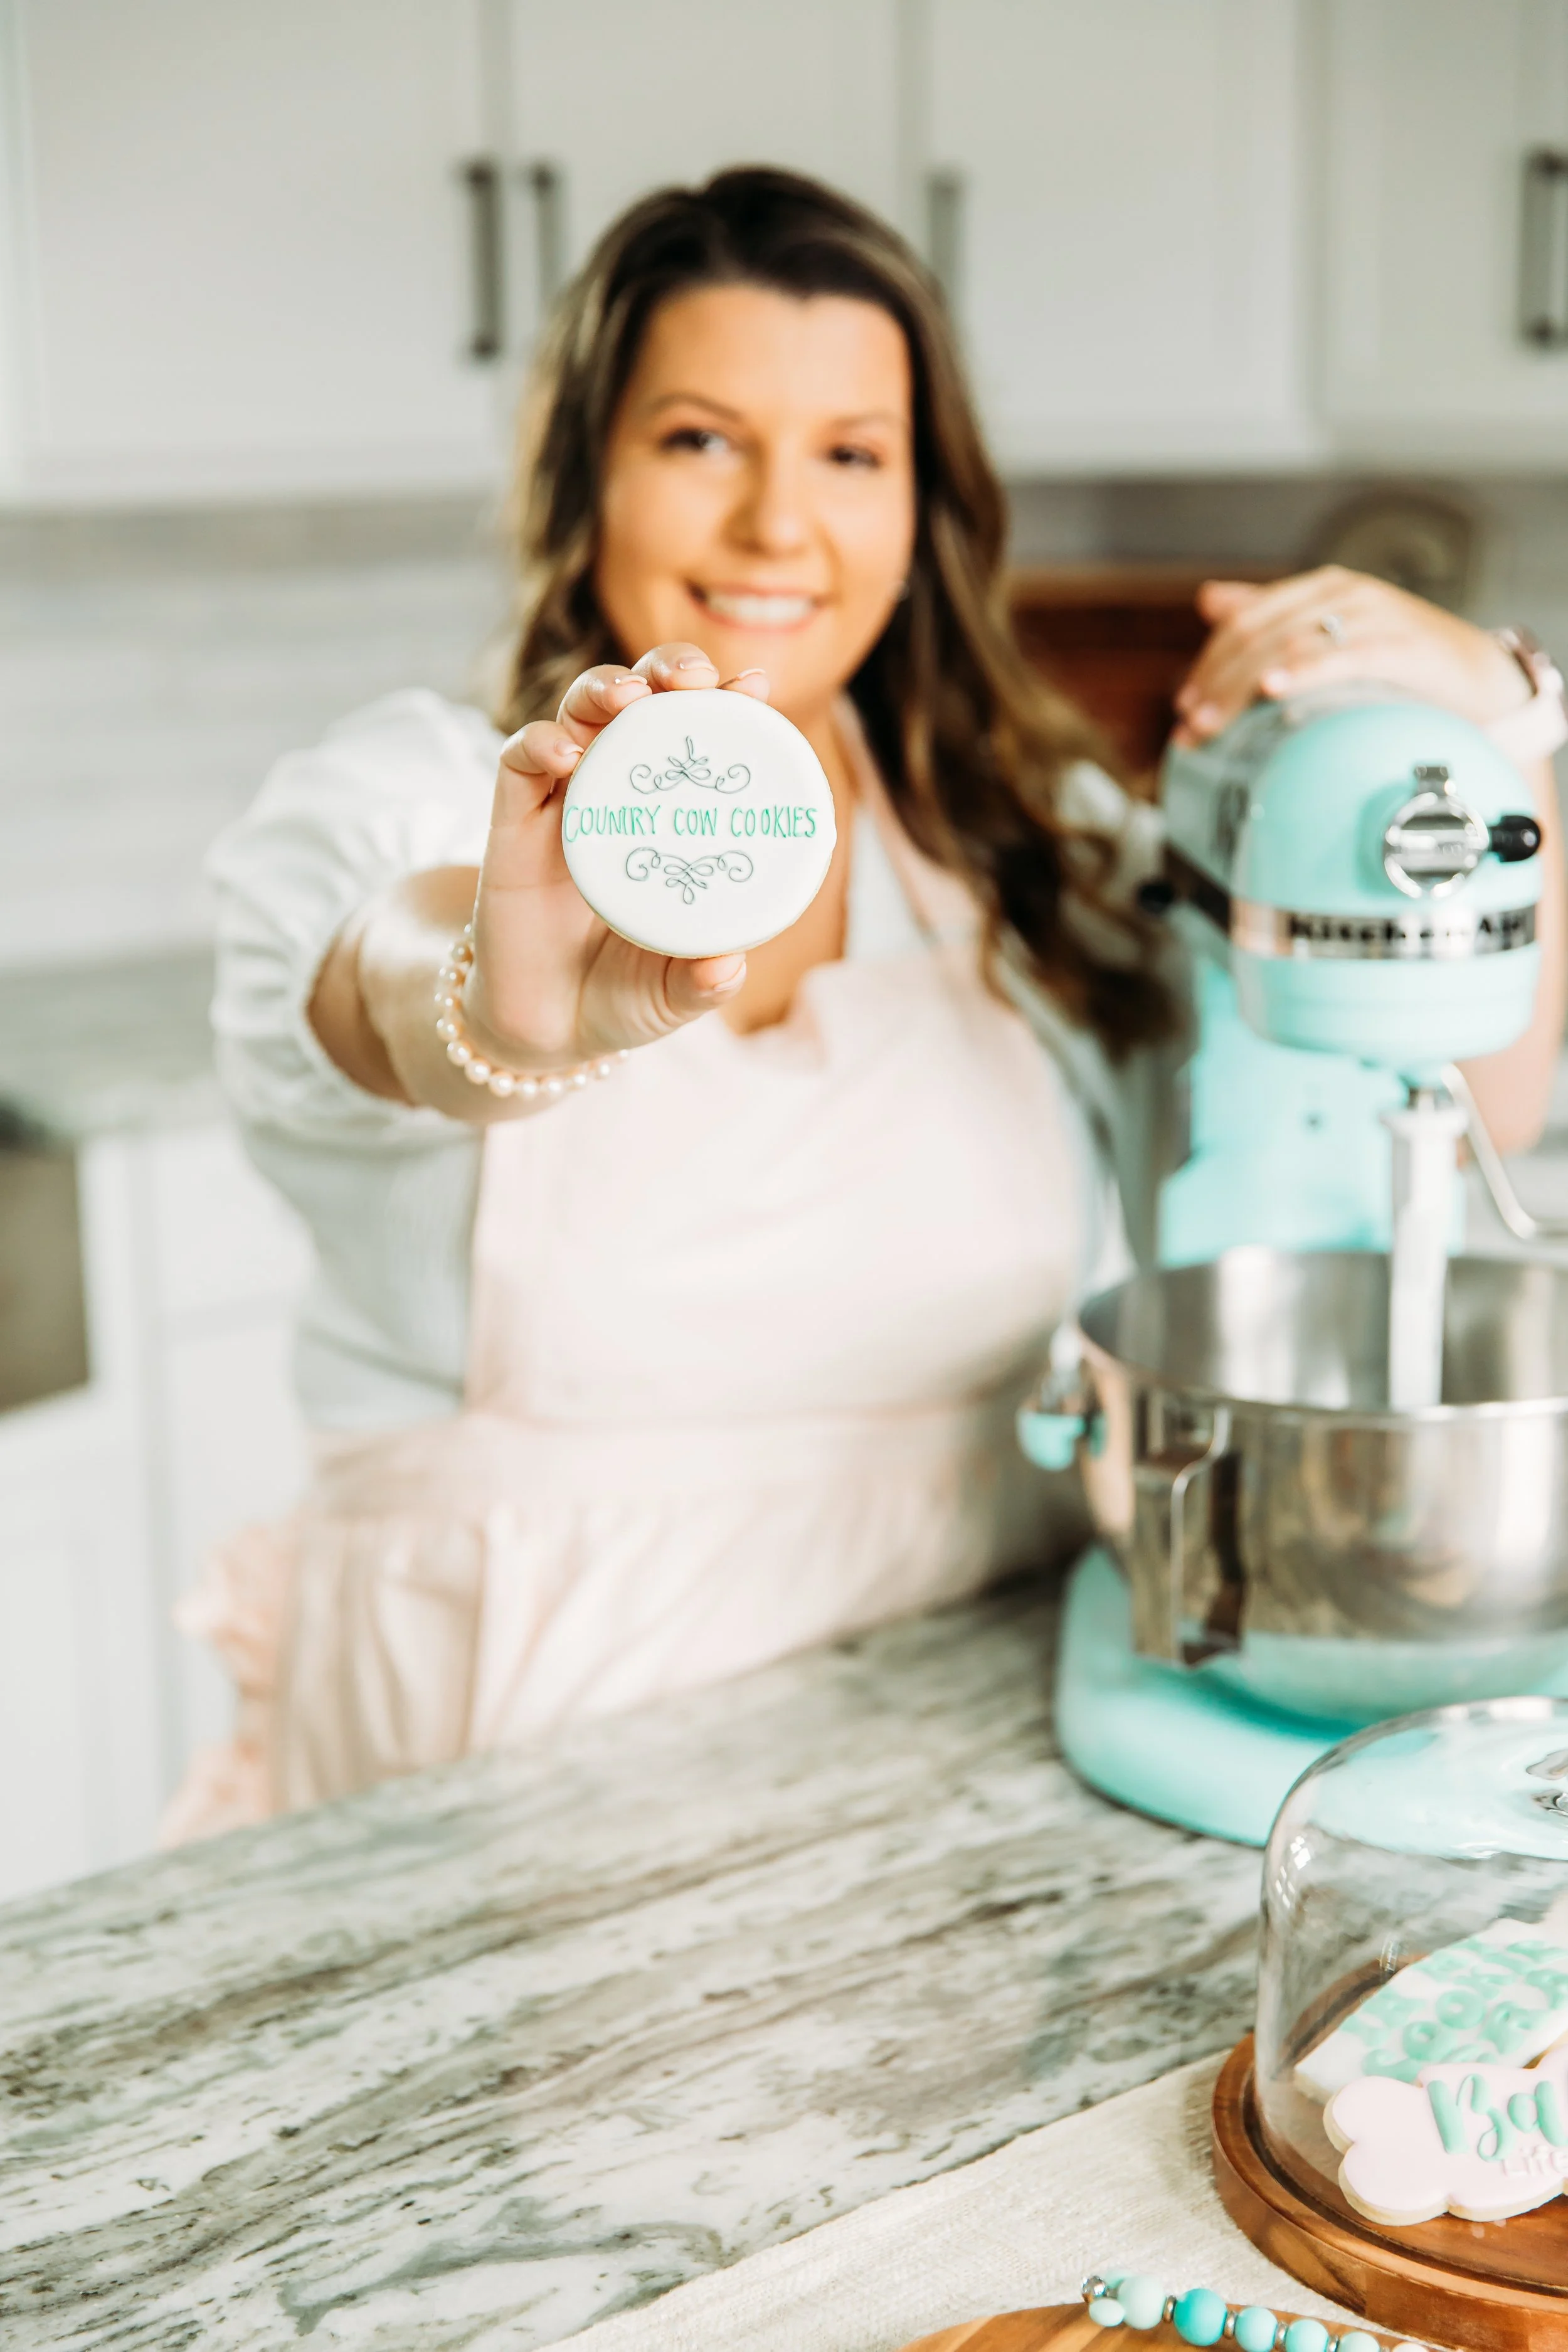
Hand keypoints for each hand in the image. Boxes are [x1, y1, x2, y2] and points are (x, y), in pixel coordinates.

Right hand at [462, 645, 768, 1068]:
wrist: (545, 1032)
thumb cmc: (621, 996)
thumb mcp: (675, 994)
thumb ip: (704, 981)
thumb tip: (730, 966)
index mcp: (668, 819)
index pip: (698, 740)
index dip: (726, 703)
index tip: (756, 683)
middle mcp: (617, 797)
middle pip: (638, 704)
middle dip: (664, 671)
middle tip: (693, 677)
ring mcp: (561, 804)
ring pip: (577, 716)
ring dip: (602, 690)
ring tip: (630, 696)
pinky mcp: (510, 825)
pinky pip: (518, 764)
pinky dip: (539, 744)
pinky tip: (565, 753)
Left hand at [1172, 567, 1529, 745]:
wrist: (1480, 678)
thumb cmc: (1400, 663)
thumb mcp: (1332, 636)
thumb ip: (1274, 617)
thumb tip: (1210, 600)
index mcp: (1319, 590)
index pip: (1245, 622)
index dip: (1208, 666)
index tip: (1183, 710)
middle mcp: (1341, 593)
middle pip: (1259, 636)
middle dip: (1217, 686)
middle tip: (1191, 729)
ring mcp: (1372, 614)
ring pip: (1288, 646)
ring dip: (1243, 688)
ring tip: (1214, 724)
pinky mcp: (1400, 643)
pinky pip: (1343, 655)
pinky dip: (1304, 671)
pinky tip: (1273, 688)